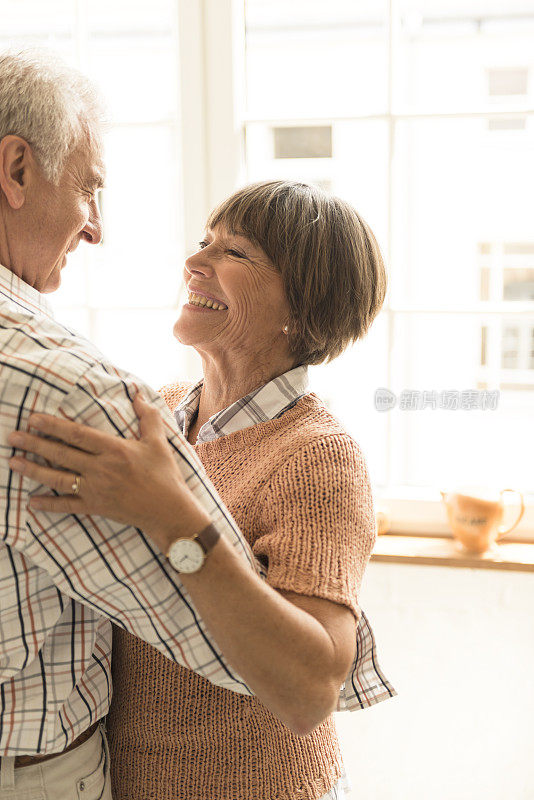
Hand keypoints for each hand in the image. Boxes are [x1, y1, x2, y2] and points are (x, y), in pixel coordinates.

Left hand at [8, 394, 210, 551]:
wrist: (168, 511)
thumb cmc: (165, 475)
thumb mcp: (158, 442)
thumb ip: (147, 417)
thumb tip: (137, 394)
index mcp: (114, 450)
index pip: (77, 435)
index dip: (53, 426)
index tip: (34, 419)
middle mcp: (101, 469)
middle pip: (61, 454)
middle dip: (34, 444)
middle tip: (13, 437)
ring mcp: (96, 490)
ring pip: (57, 479)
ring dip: (33, 470)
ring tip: (13, 462)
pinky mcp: (95, 507)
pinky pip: (67, 506)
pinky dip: (48, 505)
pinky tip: (30, 502)